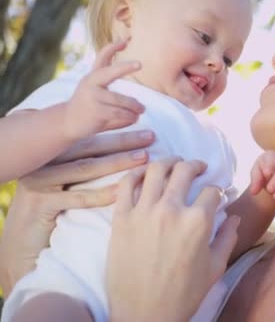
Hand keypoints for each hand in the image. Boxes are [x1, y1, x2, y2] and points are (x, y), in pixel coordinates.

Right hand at [0, 130, 153, 295]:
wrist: (20, 248)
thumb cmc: (51, 217)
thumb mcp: (67, 188)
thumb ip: (87, 170)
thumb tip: (127, 155)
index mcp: (52, 155)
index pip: (90, 139)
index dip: (119, 133)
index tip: (147, 130)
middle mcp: (43, 163)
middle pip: (90, 148)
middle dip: (123, 141)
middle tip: (151, 137)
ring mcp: (39, 182)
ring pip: (85, 168)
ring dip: (118, 162)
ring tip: (144, 159)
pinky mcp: (39, 204)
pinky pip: (76, 197)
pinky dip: (101, 194)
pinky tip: (123, 191)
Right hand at [63, 39, 144, 141]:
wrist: (68, 122)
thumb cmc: (88, 103)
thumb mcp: (96, 87)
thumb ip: (108, 72)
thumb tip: (123, 42)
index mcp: (93, 76)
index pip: (102, 57)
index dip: (113, 48)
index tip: (125, 40)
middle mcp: (91, 83)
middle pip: (110, 72)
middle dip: (124, 67)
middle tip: (139, 63)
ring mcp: (92, 97)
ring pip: (120, 100)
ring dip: (134, 107)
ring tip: (141, 110)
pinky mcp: (96, 112)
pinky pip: (119, 113)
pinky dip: (129, 117)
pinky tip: (134, 119)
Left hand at [107, 159, 239, 321]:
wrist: (144, 314)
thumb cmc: (183, 295)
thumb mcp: (215, 267)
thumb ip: (228, 238)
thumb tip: (233, 218)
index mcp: (198, 222)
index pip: (212, 191)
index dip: (218, 190)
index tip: (217, 194)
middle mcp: (171, 210)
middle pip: (185, 171)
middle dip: (196, 165)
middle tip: (198, 167)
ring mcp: (143, 212)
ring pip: (156, 169)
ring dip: (168, 161)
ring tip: (173, 163)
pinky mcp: (121, 218)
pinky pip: (127, 184)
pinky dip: (136, 173)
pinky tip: (144, 173)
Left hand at [250, 151, 274, 207]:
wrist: (272, 176)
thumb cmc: (263, 170)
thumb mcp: (256, 172)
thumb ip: (255, 180)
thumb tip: (254, 192)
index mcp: (273, 156)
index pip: (273, 158)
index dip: (271, 165)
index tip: (266, 173)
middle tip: (269, 189)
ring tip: (274, 197)